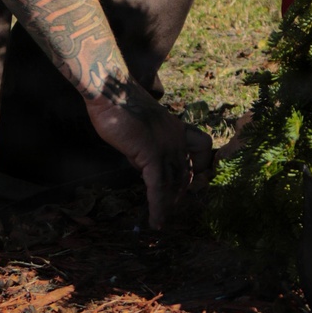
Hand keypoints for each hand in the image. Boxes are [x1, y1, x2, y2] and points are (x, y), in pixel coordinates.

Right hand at [84, 79, 212, 227]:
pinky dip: (158, 206)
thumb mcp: (141, 128)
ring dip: (169, 205)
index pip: (199, 151)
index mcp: (176, 128)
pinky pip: (157, 187)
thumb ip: (146, 145)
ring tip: (163, 220)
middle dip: (179, 192)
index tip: (183, 185)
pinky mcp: (151, 154)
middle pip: (186, 171)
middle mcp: (176, 138)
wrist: (111, 91)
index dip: (194, 169)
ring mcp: (166, 146)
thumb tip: (142, 164)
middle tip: (171, 208)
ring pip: (173, 183)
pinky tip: (156, 221)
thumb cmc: (120, 104)